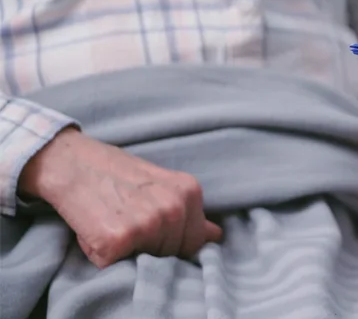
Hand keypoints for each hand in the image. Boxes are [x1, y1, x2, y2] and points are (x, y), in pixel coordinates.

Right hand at [19, 128, 221, 267]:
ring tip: (111, 222)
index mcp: (190, 193)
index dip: (170, 241)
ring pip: (146, 262)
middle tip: (124, 220)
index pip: (193, 242)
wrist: (71, 162)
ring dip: (126, 251)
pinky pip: (114, 265)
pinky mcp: (118, 240)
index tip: (150, 227)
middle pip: (171, 253)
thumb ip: (190, 214)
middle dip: (149, 246)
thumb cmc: (116, 175)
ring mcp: (148, 225)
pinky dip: (101, 253)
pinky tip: (96, 228)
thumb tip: (216, 236)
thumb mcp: (163, 186)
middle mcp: (174, 209)